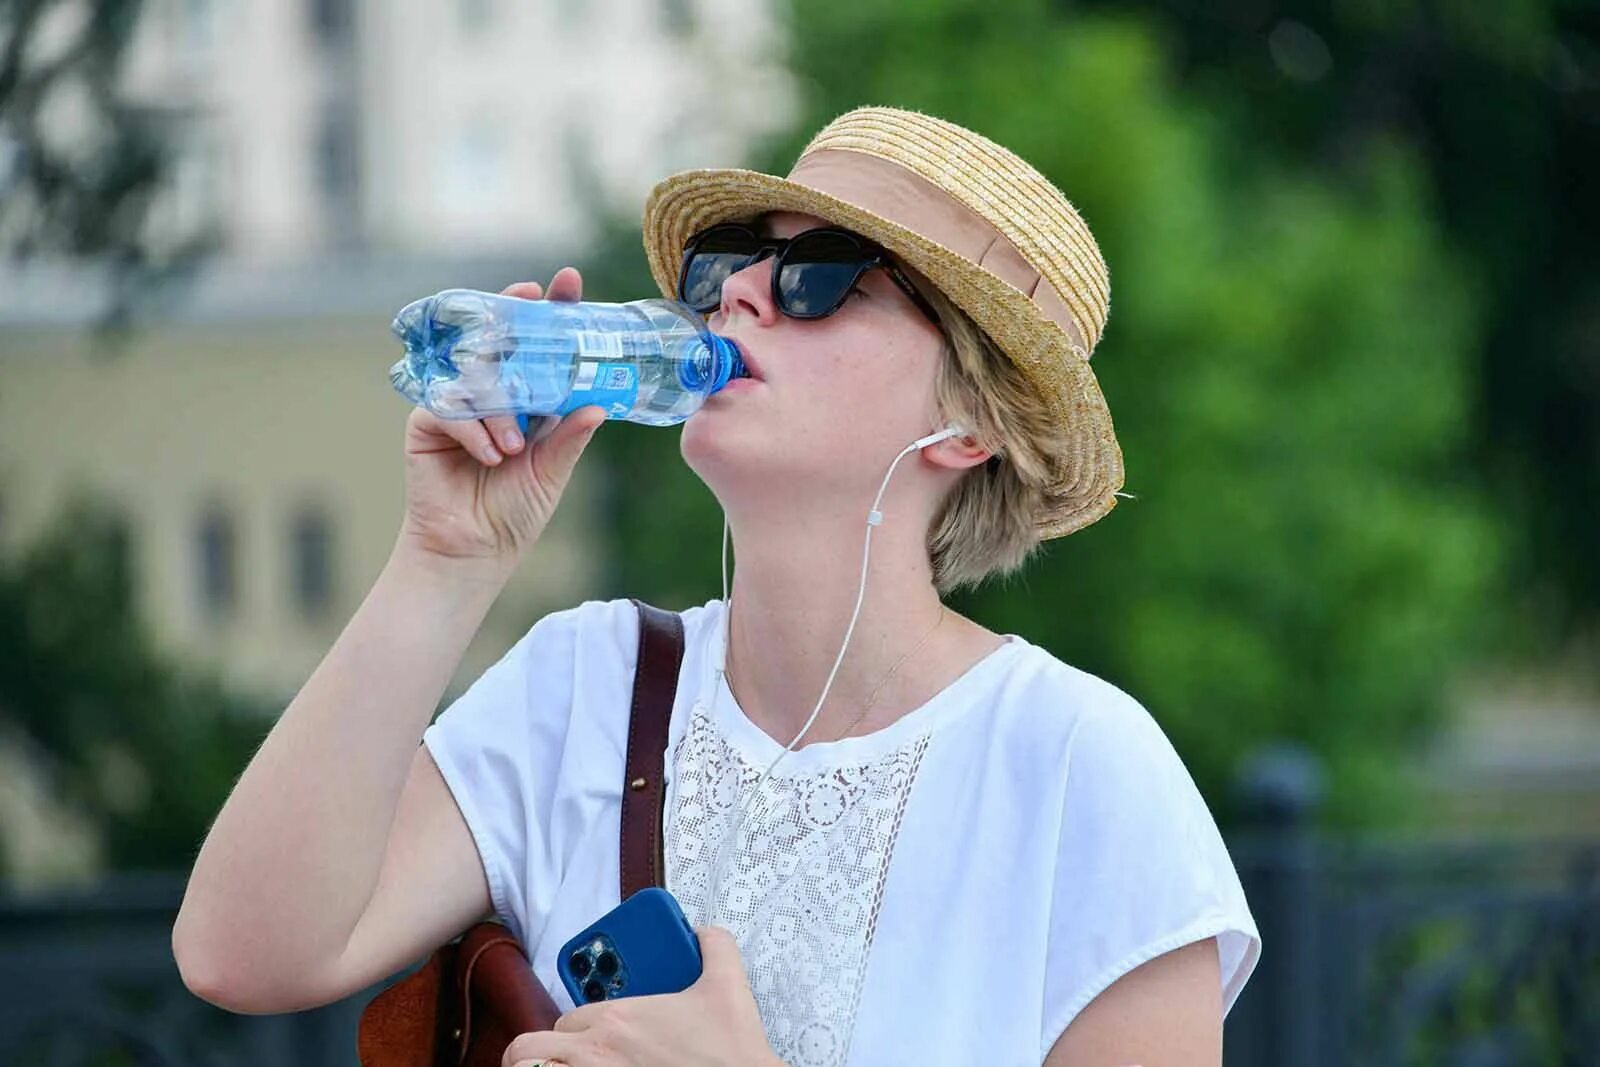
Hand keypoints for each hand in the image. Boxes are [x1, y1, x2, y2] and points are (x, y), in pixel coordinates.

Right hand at [396, 268, 605, 569]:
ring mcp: (457, 405)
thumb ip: (569, 436)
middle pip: (499, 340)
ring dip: (499, 406)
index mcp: (526, 400)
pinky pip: (448, 407)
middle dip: (516, 315)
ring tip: (515, 448)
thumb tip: (599, 405)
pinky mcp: (426, 424)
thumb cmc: (514, 512)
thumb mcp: (552, 471)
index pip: (538, 347)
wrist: (474, 552)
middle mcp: (491, 395)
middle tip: (532, 297)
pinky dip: (473, 430)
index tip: (567, 284)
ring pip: (474, 373)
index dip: (550, 313)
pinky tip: (490, 456)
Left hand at [502, 926, 780, 1066]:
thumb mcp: (729, 986)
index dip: (573, 1027)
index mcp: (618, 1020)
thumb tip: (704, 933)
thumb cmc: (730, 1053)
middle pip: (533, 1049)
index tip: (582, 1034)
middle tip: (565, 1058)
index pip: (566, 1019)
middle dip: (545, 1052)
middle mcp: (595, 1054)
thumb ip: (715, 946)